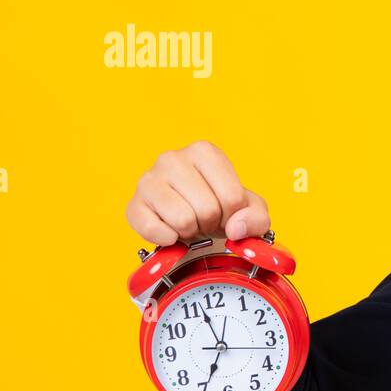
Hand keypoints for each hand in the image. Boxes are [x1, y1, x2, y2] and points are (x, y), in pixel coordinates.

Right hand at [125, 140, 270, 246]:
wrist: (192, 214)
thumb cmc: (220, 205)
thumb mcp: (250, 208)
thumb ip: (256, 217)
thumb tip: (236, 228)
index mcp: (204, 152)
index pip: (232, 197)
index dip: (233, 215)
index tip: (225, 211)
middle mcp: (172, 158)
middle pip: (208, 209)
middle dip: (212, 223)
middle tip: (205, 218)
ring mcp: (148, 179)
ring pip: (183, 220)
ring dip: (191, 231)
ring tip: (189, 221)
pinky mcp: (133, 204)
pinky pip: (154, 230)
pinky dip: (169, 239)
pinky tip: (170, 229)